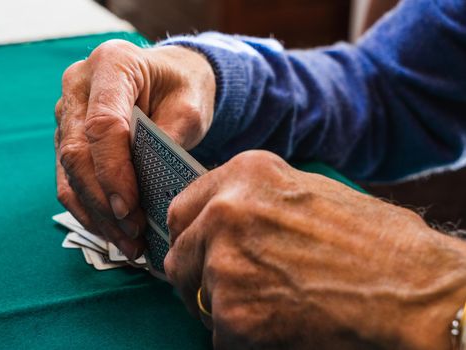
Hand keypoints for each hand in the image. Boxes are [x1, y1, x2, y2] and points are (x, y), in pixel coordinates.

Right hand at [54, 40, 214, 257]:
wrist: (168, 78)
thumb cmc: (182, 88)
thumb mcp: (191, 106)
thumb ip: (170, 138)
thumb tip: (147, 188)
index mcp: (111, 64)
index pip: (102, 125)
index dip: (112, 171)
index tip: (130, 209)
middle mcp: (78, 86)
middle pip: (77, 153)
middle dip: (104, 201)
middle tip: (133, 233)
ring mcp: (68, 112)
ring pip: (68, 172)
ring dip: (95, 213)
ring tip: (127, 244)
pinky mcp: (67, 137)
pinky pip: (68, 179)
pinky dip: (88, 209)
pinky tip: (112, 231)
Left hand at [165, 150, 465, 348]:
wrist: (416, 291)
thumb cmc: (377, 244)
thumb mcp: (309, 193)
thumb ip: (256, 202)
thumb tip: (223, 223)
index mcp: (246, 174)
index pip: (183, 209)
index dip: (191, 237)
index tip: (200, 253)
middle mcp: (225, 210)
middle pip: (179, 254)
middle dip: (197, 275)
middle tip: (226, 291)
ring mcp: (225, 262)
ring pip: (199, 297)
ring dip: (226, 308)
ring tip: (274, 307)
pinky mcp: (232, 314)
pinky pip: (219, 334)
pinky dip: (244, 338)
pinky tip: (283, 326)